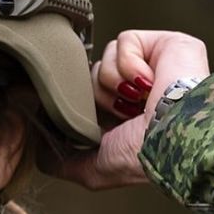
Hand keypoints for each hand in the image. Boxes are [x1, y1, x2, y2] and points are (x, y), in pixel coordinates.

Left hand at [41, 30, 209, 188]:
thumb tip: (41, 152)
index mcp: (119, 117)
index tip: (74, 115)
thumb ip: (63, 163)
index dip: (77, 104)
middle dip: (96, 98)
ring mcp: (146, 66)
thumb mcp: (93, 170)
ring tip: (136, 101)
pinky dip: (130, 65)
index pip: (83, 98)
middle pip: (88, 77)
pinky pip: (124, 43)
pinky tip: (148, 83)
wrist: (172, 132)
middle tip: (118, 114)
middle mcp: (132, 91)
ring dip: (113, 85)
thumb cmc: (140, 155)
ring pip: (102, 59)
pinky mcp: (159, 44)